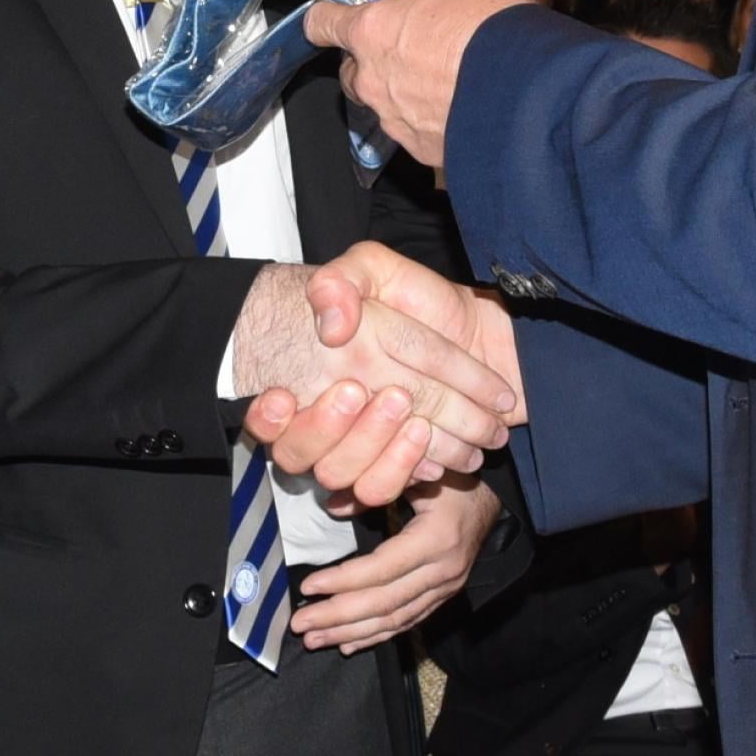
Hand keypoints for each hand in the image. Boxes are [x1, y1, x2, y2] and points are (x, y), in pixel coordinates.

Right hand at [247, 241, 523, 500]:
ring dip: (391, 456)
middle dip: (357, 431)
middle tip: (397, 397)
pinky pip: (391, 488)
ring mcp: (363, 446)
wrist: (483, 327)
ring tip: (425, 425)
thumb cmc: (421, 296)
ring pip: (355, 480)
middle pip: (318, 455)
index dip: (273, 418)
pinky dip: (416, 471)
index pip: (277, 416)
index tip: (295, 397)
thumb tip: (333, 327)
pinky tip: (445, 453)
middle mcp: (329, 420)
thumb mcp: (373, 267)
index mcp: (313, 376)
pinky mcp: (397, 464)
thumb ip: (340, 281)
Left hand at [296, 478, 502, 651]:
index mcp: (436, 538)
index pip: (382, 569)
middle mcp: (444, 570)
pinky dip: (376, 636)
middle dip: (338, 616)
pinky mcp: (444, 597)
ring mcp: (446, 588)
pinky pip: (407, 623)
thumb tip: (332, 506)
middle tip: (301, 624)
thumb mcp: (417, 473)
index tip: (308, 587)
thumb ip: (375, 487)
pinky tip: (349, 644)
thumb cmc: (451, 481)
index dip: (342, 581)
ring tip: (316, 639)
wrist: (491, 500)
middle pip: (384, 603)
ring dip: (351, 633)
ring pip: (394, 620)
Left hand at [305, 0, 523, 170]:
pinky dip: (431, 123)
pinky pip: (415, 133)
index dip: (325, 21)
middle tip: (413, 52)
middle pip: (353, 72)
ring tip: (447, 85)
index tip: (326, 21)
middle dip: (373, 63)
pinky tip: (463, 111)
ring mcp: (394, 119)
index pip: (324, 23)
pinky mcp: (420, 151)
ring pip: (383, 106)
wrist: (532, 91)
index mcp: (374, 29)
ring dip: (404, 95)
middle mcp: (374, 78)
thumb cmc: (498, 29)